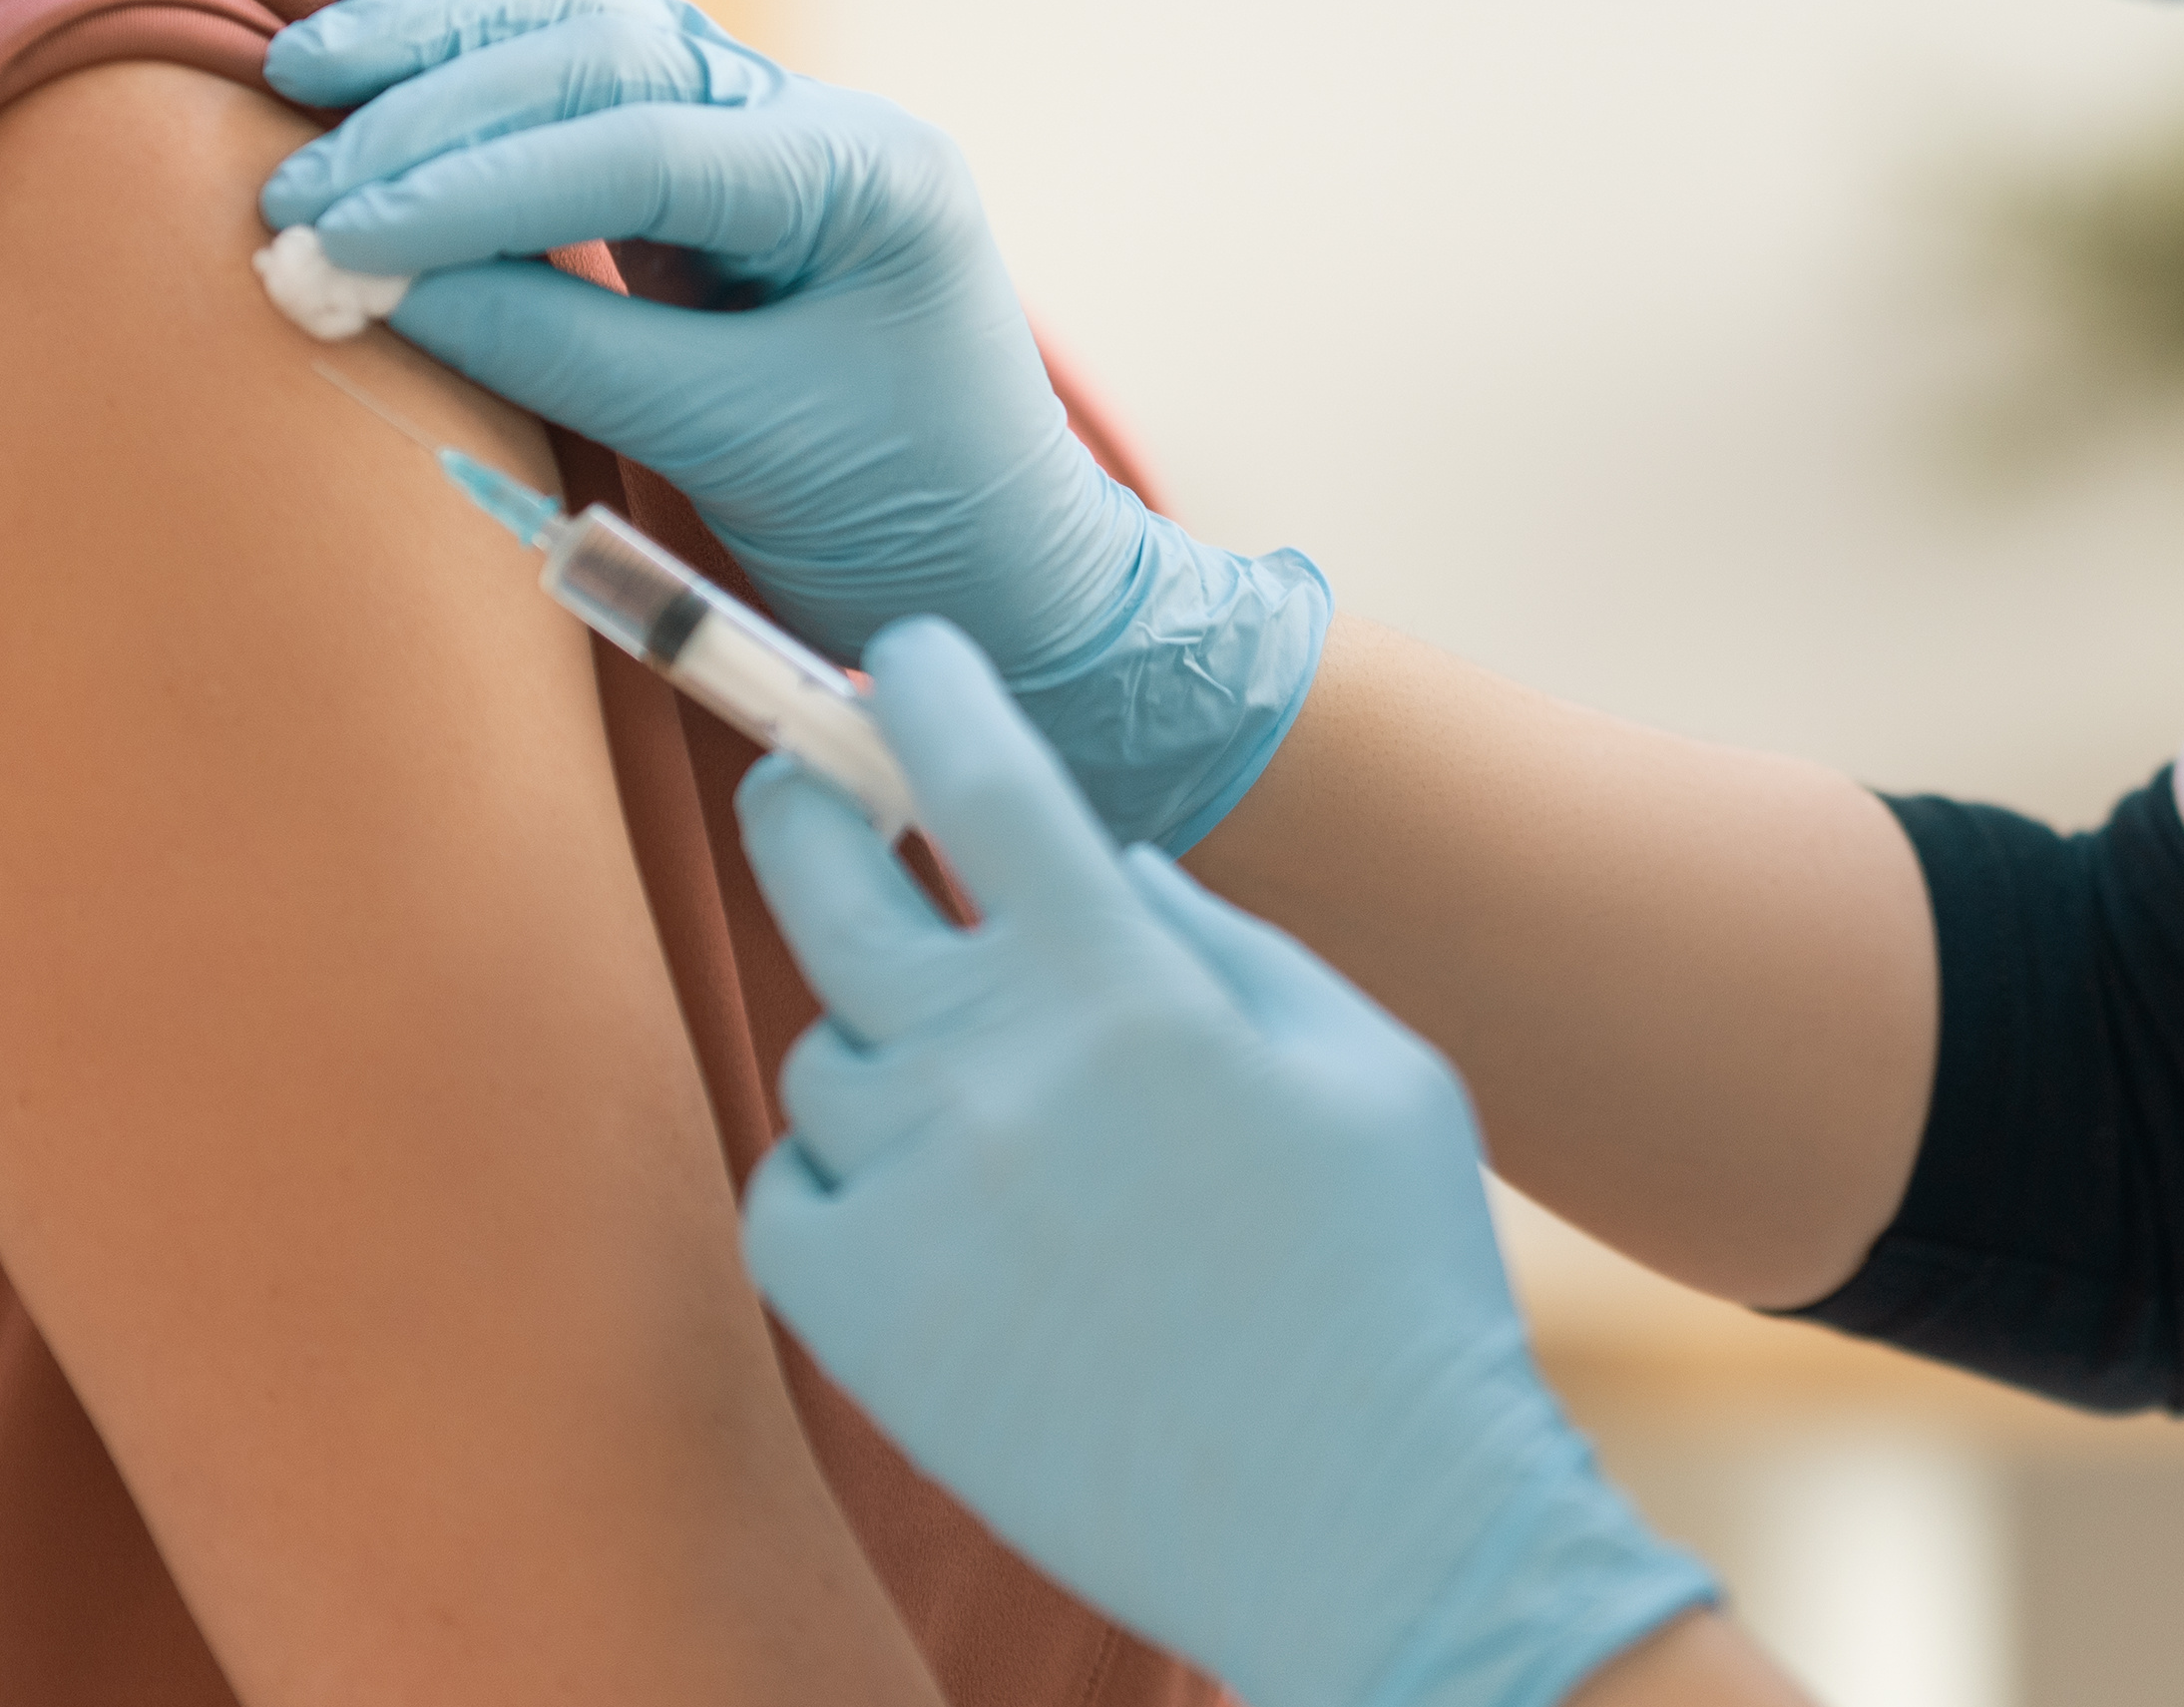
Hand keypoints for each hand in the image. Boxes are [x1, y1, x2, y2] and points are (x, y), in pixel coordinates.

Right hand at [260, 0, 1325, 847]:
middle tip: (294, 164)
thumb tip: (369, 278)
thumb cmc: (904, 521)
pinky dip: (486, 67)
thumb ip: (558, 348)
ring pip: (597, 39)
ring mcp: (775, 134)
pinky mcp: (723, 175)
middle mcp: (823, 123)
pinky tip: (386, 34)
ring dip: (450, 47)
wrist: (1010, 577)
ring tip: (309, 62)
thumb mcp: (733, 443)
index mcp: (865, 174)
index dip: (473, 185)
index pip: (641, 141)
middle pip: (611, 54)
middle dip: (441, 103)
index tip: (333, 233)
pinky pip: (593, 88)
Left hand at [736, 627, 1721, 1706]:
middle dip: (811, 795)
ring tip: (990, 1103)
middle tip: (824, 788)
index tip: (903, 659)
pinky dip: (839, 1171)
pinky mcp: (859, 1313)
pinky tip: (931, 1202)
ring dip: (884, 1036)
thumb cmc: (1394, 1281)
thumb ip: (1218, 939)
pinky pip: (789, 1185)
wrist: (1367, 1524)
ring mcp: (911, 1194)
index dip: (924, 688)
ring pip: (827, 1045)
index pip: (975, 774)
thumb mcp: (1363, 1058)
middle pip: (819, 869)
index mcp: (1128, 985)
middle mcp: (994, 1069)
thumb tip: (1099, 866)